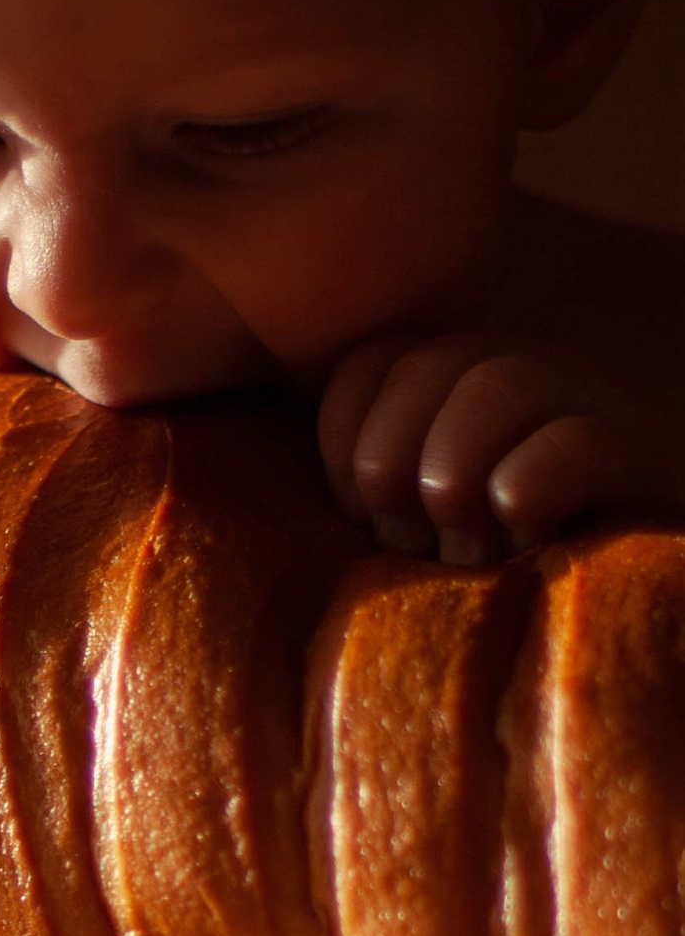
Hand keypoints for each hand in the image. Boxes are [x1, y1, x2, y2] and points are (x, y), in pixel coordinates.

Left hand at [318, 333, 664, 564]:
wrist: (608, 573)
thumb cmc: (483, 552)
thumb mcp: (409, 509)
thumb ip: (368, 477)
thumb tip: (305, 485)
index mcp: (445, 370)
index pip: (367, 365)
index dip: (346, 443)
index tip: (358, 513)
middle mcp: (506, 362)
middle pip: (422, 371)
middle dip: (394, 472)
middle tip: (413, 545)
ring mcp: (576, 393)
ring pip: (494, 389)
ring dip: (454, 482)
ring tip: (466, 550)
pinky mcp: (629, 447)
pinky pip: (572, 445)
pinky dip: (526, 491)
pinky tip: (517, 530)